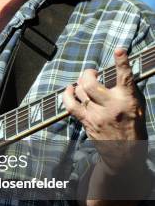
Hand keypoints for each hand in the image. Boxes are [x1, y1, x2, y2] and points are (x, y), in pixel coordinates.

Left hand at [63, 48, 146, 171]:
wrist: (124, 154)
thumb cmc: (133, 127)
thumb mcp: (138, 107)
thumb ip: (129, 89)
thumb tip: (120, 71)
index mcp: (127, 101)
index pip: (125, 77)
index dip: (122, 62)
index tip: (119, 50)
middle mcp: (110, 106)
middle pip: (90, 83)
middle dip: (88, 73)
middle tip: (93, 73)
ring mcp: (96, 115)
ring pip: (80, 91)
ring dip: (80, 82)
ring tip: (85, 82)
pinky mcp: (86, 122)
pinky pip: (70, 105)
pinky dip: (67, 94)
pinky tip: (70, 89)